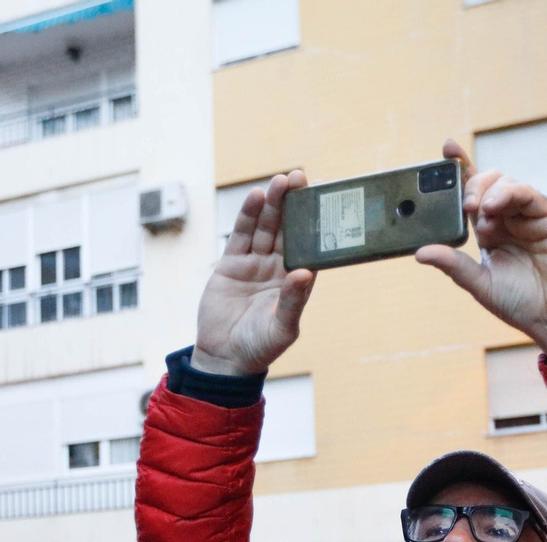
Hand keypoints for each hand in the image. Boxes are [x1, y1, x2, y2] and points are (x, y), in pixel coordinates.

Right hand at [192, 171, 317, 376]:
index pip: (311, 246)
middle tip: (300, 178)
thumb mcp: (281, 328)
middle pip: (288, 229)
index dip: (316, 223)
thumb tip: (304, 273)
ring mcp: (255, 264)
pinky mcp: (231, 264)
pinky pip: (242, 235)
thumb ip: (292, 302)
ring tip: (280, 182)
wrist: (223, 358)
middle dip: (294, 204)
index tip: (323, 200)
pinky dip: (248, 216)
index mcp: (297, 282)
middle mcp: (278, 268)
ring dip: (273, 204)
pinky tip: (256, 197)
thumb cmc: (259, 347)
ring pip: (266, 227)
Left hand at [416, 139, 546, 359]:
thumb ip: (453, 266)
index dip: (460, 169)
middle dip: (471, 185)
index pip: (471, 193)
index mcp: (488, 231)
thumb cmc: (519, 304)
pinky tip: (495, 206)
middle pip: (487, 182)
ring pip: (506, 183)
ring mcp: (527, 217)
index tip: (446, 149)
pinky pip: (528, 195)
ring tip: (478, 211)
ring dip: (488, 191)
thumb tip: (420, 253)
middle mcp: (507, 219)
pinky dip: (510, 194)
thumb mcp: (480, 285)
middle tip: (463, 204)